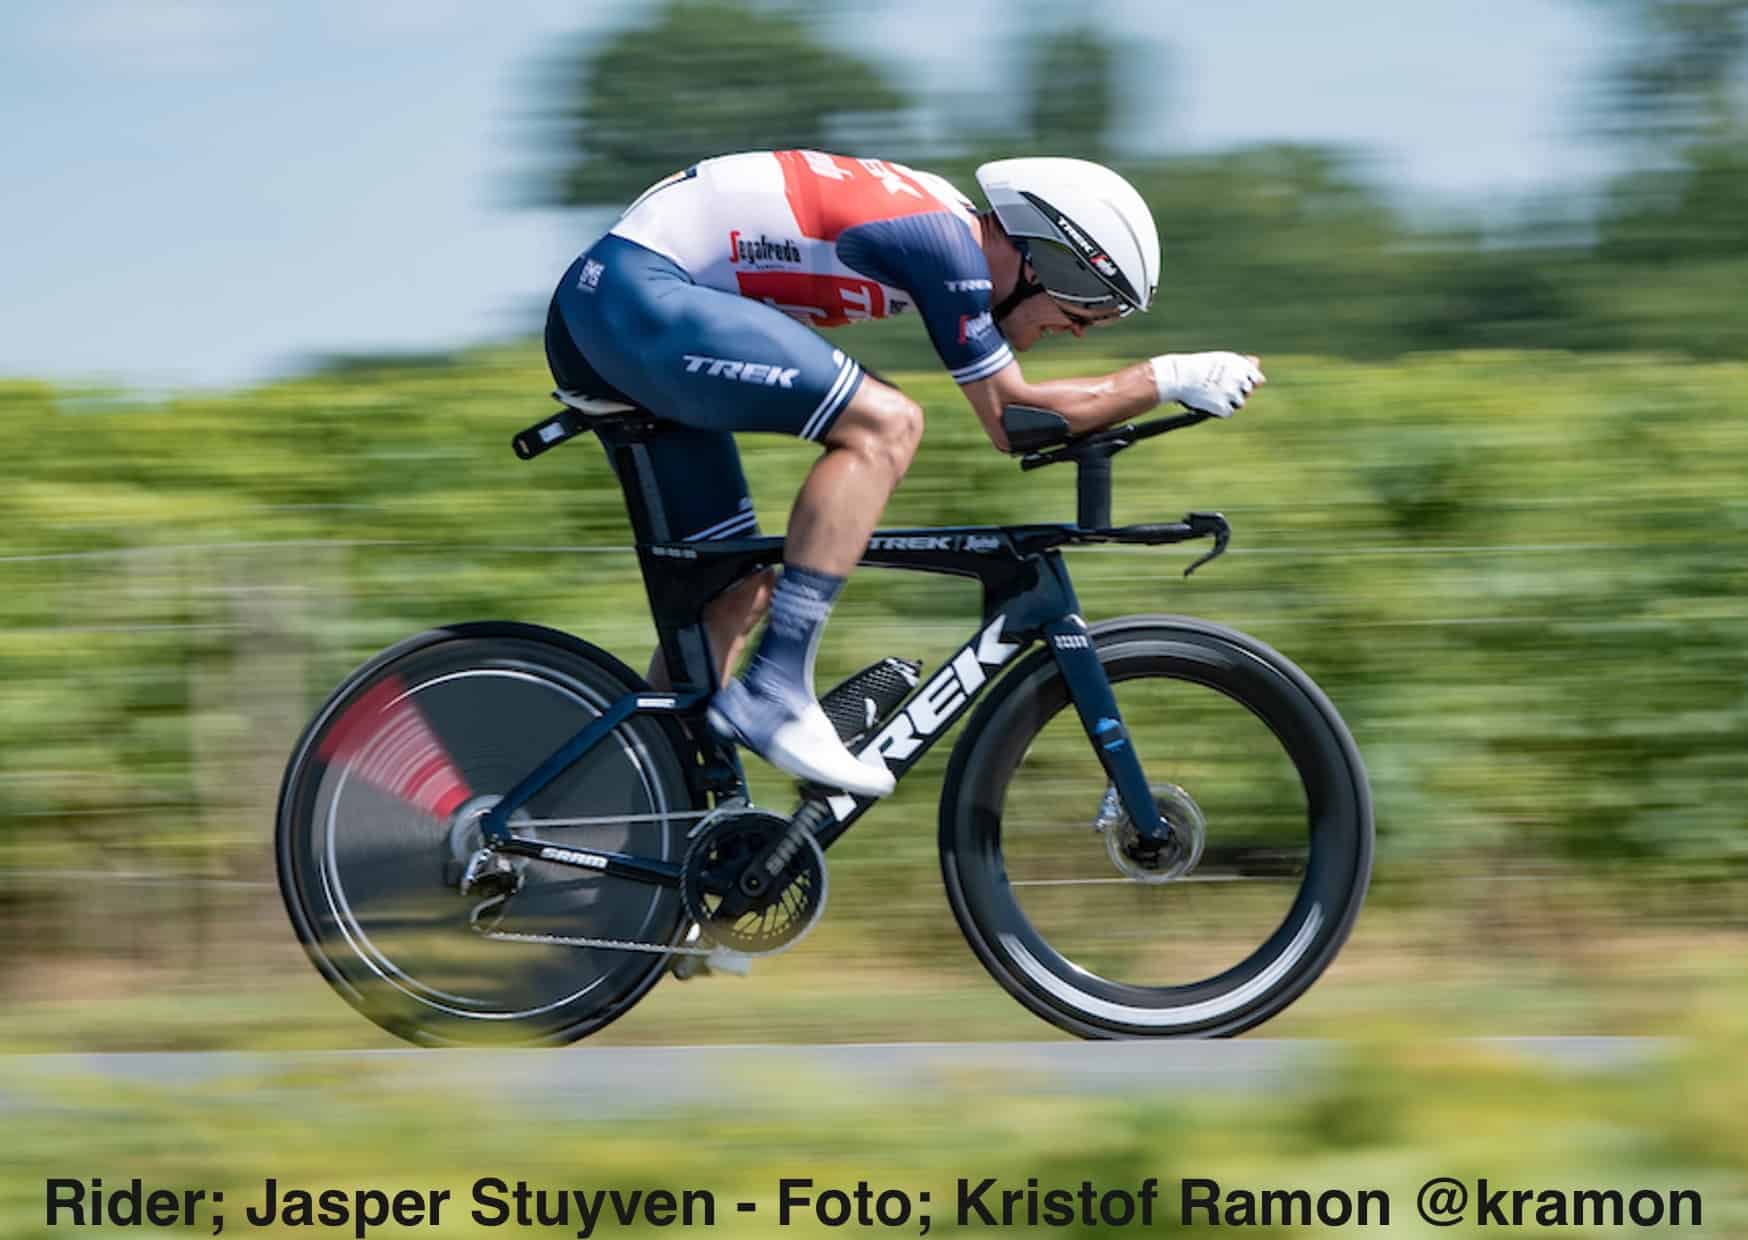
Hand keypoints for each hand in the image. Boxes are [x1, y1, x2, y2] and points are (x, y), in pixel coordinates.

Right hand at [1149, 352, 1265, 416]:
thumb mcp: (1222, 359)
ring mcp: (1232, 394)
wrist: (1179, 377)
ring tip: (1212, 395)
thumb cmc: (1198, 367)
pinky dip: (1219, 410)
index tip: (1238, 384)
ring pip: (1239, 404)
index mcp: (1242, 365)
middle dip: (1237, 393)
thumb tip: (1257, 362)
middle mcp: (1240, 379)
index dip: (1248, 383)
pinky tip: (1208, 402)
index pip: (1258, 380)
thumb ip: (1241, 363)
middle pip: (1248, 393)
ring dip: (1228, 402)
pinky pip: (1228, 413)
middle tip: (1219, 389)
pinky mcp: (1223, 407)